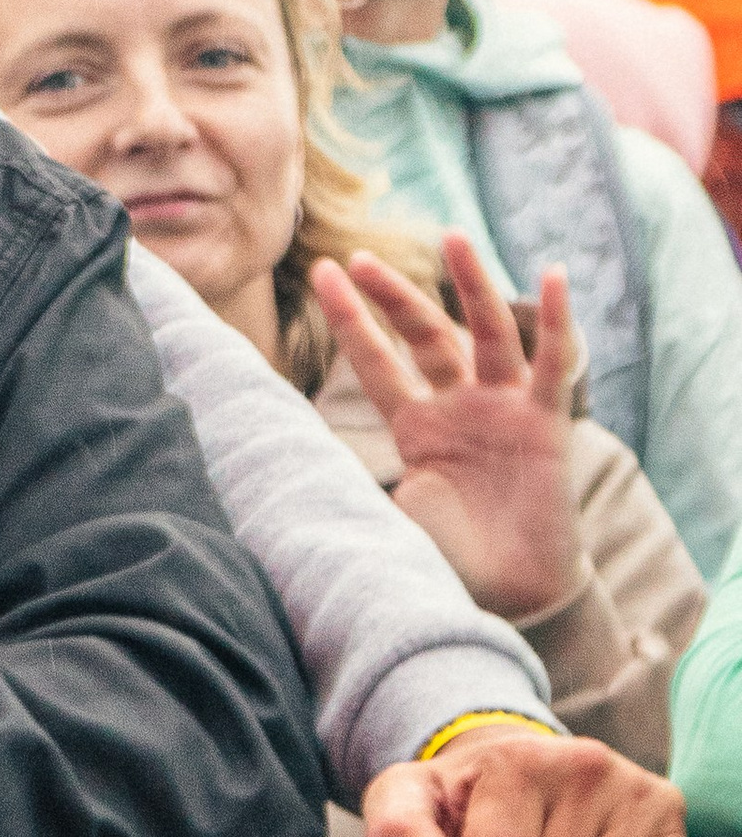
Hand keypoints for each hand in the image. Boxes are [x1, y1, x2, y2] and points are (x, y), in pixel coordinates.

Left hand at [311, 233, 583, 622]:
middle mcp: (458, 406)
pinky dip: (558, 321)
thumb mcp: (388, 518)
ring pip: (487, 332)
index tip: (321, 271)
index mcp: (415, 426)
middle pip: (425, 336)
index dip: (350, 319)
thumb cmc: (450, 563)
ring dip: (472, 283)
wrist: (512, 600)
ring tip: (452, 236)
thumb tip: (278, 491)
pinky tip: (556, 276)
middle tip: (359, 257)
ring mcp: (503, 409)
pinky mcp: (546, 423)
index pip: (376, 360)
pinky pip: (554, 364)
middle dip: (395, 296)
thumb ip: (350, 491)